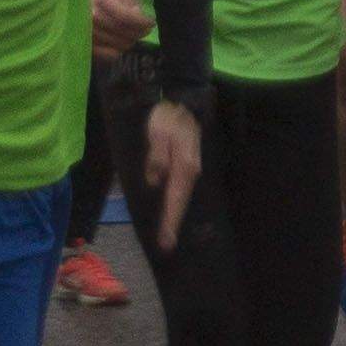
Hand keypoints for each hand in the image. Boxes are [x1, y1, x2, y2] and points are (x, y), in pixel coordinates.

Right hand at [88, 0, 153, 61]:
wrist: (82, 5)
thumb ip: (132, 0)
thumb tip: (137, 14)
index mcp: (101, 0)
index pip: (126, 17)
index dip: (143, 22)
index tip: (151, 23)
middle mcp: (92, 18)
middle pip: (125, 32)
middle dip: (140, 31)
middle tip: (145, 29)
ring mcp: (88, 34)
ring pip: (121, 44)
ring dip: (131, 40)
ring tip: (133, 33)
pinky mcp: (87, 46)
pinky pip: (111, 55)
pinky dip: (120, 49)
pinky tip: (121, 40)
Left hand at [140, 98, 202, 249]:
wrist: (183, 100)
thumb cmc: (168, 116)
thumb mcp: (157, 134)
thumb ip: (157, 158)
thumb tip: (155, 181)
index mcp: (183, 166)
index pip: (174, 199)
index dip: (169, 221)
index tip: (165, 241)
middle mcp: (190, 170)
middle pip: (179, 202)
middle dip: (172, 223)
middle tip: (166, 245)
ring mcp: (190, 167)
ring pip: (180, 195)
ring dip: (174, 213)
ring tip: (168, 231)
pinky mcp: (187, 163)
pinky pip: (180, 186)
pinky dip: (175, 200)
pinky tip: (171, 206)